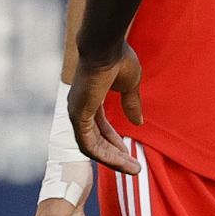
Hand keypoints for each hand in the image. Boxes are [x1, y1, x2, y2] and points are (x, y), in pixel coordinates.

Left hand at [69, 43, 142, 175]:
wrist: (106, 47)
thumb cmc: (118, 59)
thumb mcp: (130, 86)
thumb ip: (131, 104)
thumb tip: (138, 123)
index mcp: (90, 101)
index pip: (101, 129)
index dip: (115, 142)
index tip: (130, 153)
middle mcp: (79, 109)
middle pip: (96, 141)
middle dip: (115, 155)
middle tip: (133, 168)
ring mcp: (76, 113)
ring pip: (93, 147)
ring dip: (112, 159)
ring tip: (131, 168)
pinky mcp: (78, 116)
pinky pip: (89, 144)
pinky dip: (104, 154)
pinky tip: (120, 160)